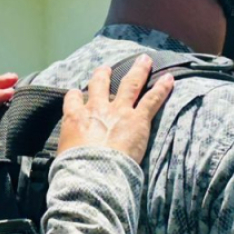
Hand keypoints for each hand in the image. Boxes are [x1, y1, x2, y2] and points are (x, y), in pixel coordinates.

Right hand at [57, 55, 174, 163]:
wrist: (94, 173)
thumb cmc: (75, 169)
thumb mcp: (63, 154)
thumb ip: (70, 148)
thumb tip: (69, 159)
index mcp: (75, 118)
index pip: (73, 99)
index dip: (75, 96)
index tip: (76, 95)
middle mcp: (97, 109)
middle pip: (99, 85)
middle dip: (103, 75)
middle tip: (106, 69)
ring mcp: (119, 111)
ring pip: (129, 85)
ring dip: (138, 71)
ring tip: (144, 60)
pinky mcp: (138, 119)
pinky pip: (152, 99)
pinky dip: (162, 88)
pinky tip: (169, 79)